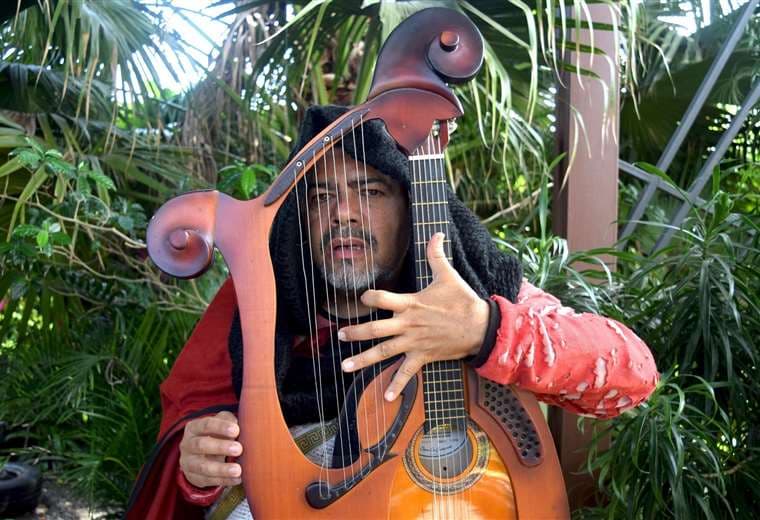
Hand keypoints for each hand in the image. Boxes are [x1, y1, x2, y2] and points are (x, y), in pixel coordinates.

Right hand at [179, 411, 242, 487]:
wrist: (199, 454)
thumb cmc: (214, 434)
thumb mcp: (219, 423)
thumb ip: (228, 420)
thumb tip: (239, 426)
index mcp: (193, 428)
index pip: (205, 425)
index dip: (220, 427)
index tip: (236, 430)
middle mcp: (187, 445)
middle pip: (201, 445)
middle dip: (220, 447)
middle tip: (238, 449)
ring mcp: (188, 463)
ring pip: (202, 467)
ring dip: (221, 469)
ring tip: (238, 470)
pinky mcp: (193, 478)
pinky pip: (208, 480)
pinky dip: (224, 480)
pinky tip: (237, 479)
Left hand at [338, 232, 488, 400]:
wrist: (481, 327)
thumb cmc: (463, 301)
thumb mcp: (448, 275)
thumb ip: (437, 254)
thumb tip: (436, 233)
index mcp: (410, 303)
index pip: (381, 298)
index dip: (369, 296)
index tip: (362, 298)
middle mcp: (407, 324)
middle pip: (375, 329)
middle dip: (355, 332)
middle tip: (340, 334)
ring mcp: (414, 342)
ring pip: (383, 352)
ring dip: (363, 360)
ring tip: (345, 366)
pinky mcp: (422, 356)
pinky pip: (406, 373)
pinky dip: (397, 386)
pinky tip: (386, 398)